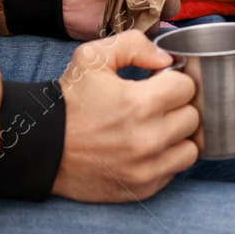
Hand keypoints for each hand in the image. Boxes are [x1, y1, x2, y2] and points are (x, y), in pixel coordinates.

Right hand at [51, 32, 200, 199]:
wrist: (42, 146)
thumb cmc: (69, 101)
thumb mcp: (93, 57)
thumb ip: (135, 45)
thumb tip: (166, 59)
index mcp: (140, 104)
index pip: (188, 87)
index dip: (172, 80)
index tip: (157, 83)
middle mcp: (148, 139)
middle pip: (192, 117)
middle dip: (177, 106)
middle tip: (156, 105)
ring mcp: (146, 168)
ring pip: (191, 148)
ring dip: (179, 135)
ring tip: (158, 127)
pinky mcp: (142, 188)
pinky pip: (174, 171)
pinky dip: (167, 159)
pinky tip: (147, 148)